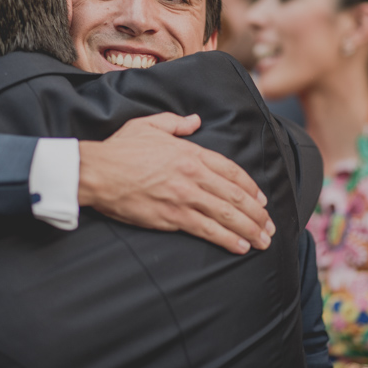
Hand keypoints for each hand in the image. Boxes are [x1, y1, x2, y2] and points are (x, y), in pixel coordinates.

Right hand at [78, 113, 273, 253]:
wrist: (98, 172)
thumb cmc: (121, 149)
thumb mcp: (149, 125)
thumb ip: (175, 123)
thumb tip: (194, 121)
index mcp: (190, 152)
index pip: (231, 170)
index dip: (250, 187)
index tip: (261, 199)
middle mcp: (193, 175)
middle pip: (234, 196)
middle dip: (257, 213)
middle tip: (269, 226)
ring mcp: (184, 197)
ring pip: (226, 214)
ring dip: (249, 229)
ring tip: (262, 241)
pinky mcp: (172, 217)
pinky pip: (207, 230)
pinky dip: (226, 239)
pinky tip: (240, 247)